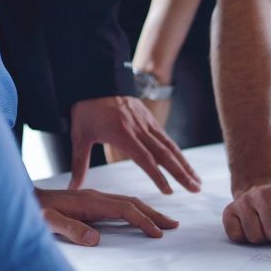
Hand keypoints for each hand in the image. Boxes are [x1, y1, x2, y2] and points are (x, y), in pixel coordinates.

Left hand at [35, 188, 177, 245]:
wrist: (20, 197)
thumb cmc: (33, 213)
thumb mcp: (48, 223)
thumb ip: (70, 230)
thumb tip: (96, 239)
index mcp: (90, 201)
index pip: (124, 210)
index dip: (142, 222)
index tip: (157, 234)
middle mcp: (96, 197)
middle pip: (133, 203)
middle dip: (155, 215)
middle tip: (174, 226)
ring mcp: (95, 198)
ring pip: (129, 202)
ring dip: (149, 211)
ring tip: (166, 221)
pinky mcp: (92, 201)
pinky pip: (121, 203)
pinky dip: (138, 209)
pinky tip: (142, 215)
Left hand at [69, 96, 201, 194]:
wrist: (97, 78)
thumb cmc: (87, 108)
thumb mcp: (79, 136)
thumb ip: (79, 164)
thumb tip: (73, 187)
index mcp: (123, 135)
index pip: (145, 159)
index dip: (158, 176)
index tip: (169, 191)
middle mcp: (140, 130)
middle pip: (165, 155)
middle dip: (182, 173)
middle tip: (196, 189)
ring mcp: (148, 124)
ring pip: (171, 147)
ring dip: (186, 165)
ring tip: (197, 181)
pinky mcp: (151, 120)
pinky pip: (168, 139)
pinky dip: (179, 154)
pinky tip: (186, 165)